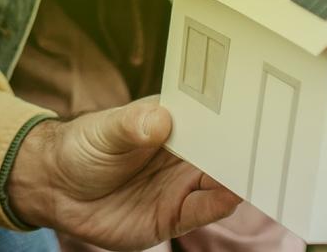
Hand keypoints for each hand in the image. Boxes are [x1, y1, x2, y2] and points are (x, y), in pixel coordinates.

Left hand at [4, 99, 240, 247]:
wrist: (54, 188)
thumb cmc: (81, 147)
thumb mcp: (103, 130)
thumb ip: (132, 125)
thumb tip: (159, 120)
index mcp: (173, 124)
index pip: (212, 119)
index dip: (234, 115)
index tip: (257, 111)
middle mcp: (183, 155)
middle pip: (223, 151)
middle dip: (246, 147)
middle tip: (272, 143)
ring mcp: (180, 186)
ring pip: (221, 182)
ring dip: (240, 176)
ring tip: (261, 169)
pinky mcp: (171, 217)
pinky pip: (203, 211)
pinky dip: (220, 204)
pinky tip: (233, 195)